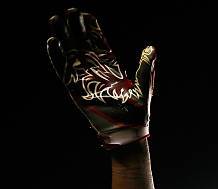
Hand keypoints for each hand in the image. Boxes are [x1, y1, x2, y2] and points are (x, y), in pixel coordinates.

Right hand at [47, 8, 155, 148]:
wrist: (128, 132)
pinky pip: (63, 71)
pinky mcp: (76, 90)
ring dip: (63, 37)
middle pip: (83, 45)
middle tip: (70, 10)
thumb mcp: (144, 87)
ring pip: (70, 54)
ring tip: (56, 19)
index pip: (100, 45)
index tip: (86, 14)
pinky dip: (57, 57)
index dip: (92, 30)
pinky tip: (52, 42)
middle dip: (76, 28)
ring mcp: (85, 80)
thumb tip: (151, 48)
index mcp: (112, 70)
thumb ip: (145, 67)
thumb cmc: (138, 113)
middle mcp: (96, 73)